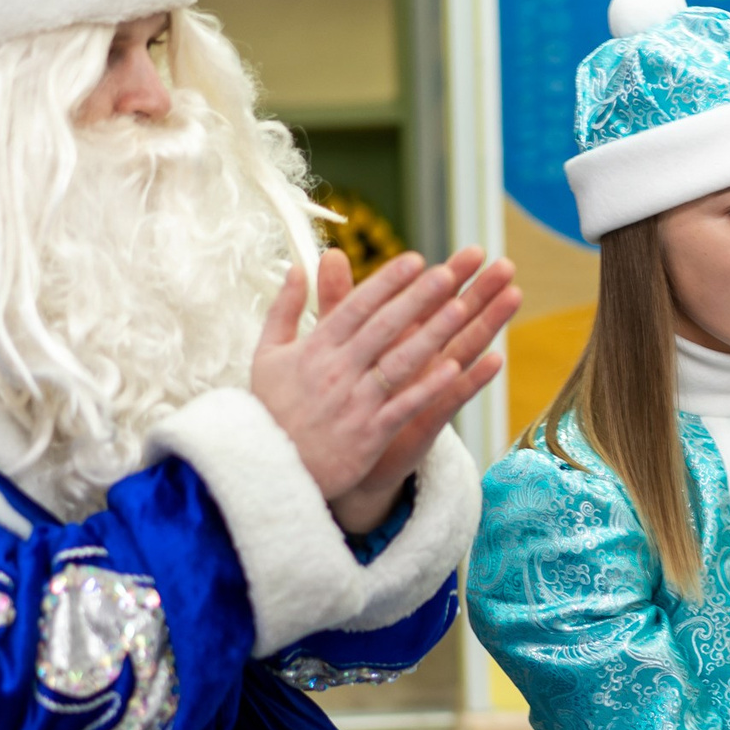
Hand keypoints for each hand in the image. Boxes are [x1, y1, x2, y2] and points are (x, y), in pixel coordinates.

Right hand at [251, 247, 519, 532]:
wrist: (269, 469)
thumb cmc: (272, 408)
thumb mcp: (267, 354)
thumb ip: (285, 309)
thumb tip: (298, 266)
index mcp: (315, 349)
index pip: (356, 307)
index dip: (387, 282)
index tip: (415, 260)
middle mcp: (336, 371)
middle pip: (383, 327)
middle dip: (417, 298)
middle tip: (449, 272)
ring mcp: (354, 403)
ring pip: (399, 362)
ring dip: (431, 334)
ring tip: (462, 308)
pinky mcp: (369, 434)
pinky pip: (404, 405)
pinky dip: (428, 387)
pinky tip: (455, 368)